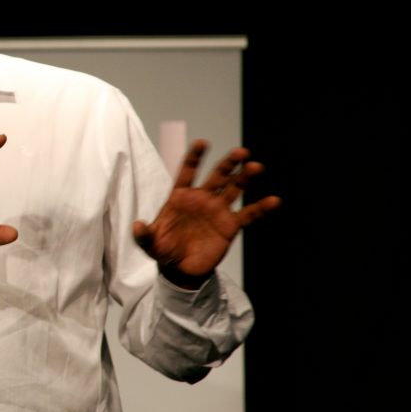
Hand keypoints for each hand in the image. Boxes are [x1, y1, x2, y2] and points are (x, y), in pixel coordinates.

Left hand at [133, 139, 280, 288]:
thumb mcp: (150, 244)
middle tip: (240, 152)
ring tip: (255, 167)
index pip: (187, 171)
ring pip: (234, 189)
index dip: (195, 157)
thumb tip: (137, 226)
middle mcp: (201, 198)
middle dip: (228, 164)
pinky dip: (260, 208)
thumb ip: (143, 235)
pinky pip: (247, 214)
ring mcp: (217, 210)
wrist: (180, 269)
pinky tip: (273, 200)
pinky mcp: (229, 225)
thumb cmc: (164, 250)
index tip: (203, 142)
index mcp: (180, 196)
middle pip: (216, 176)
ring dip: (245, 178)